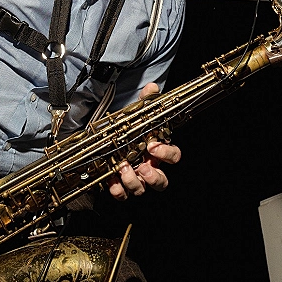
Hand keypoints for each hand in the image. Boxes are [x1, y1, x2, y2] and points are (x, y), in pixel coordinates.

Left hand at [106, 81, 180, 200]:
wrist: (108, 138)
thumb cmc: (128, 129)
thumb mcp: (136, 113)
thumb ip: (145, 101)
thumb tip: (152, 87)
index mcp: (157, 151)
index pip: (173, 156)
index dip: (167, 154)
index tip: (154, 145)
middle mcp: (149, 167)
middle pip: (161, 182)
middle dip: (154, 177)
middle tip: (143, 167)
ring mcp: (135, 178)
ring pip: (142, 189)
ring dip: (133, 181)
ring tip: (123, 168)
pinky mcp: (119, 185)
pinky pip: (122, 194)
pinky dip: (117, 190)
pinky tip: (111, 181)